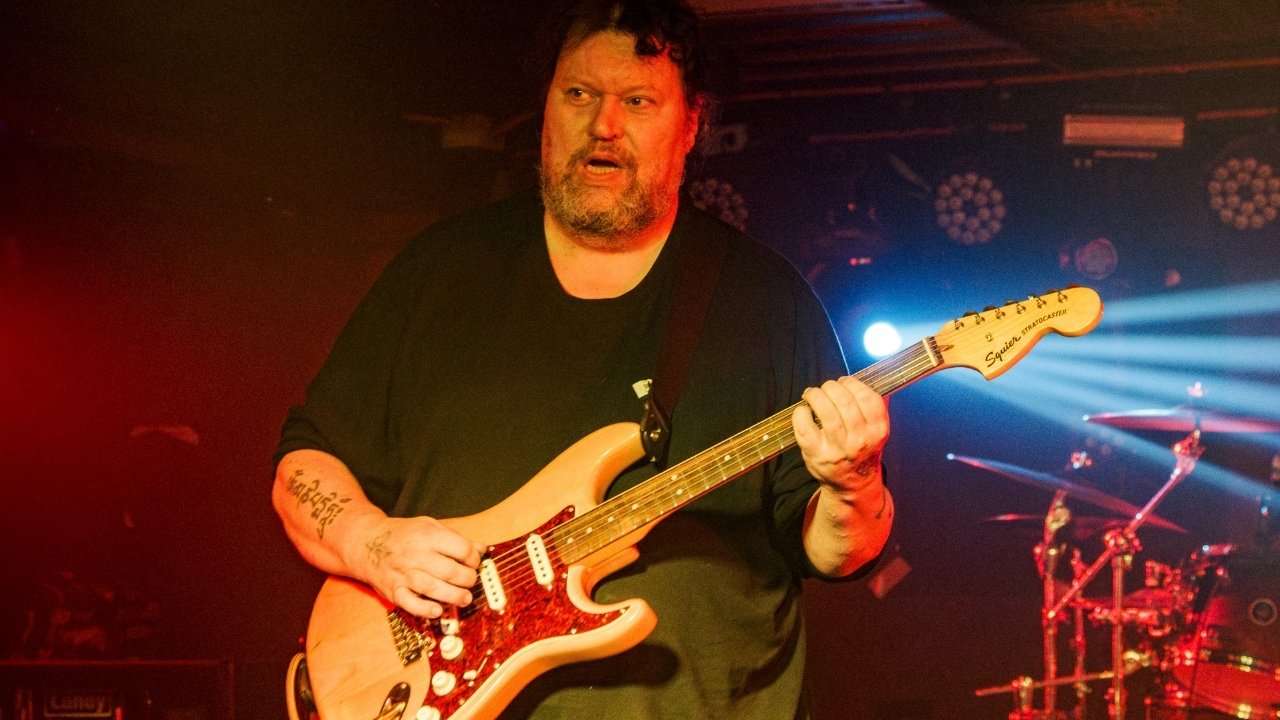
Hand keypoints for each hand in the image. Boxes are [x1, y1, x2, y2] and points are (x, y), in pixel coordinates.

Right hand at [347, 515, 484, 617]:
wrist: (367, 543)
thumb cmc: (403, 534)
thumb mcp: (429, 526)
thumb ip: (456, 538)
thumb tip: (482, 549)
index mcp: (428, 536)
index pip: (461, 549)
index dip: (474, 558)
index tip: (474, 562)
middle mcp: (416, 555)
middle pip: (451, 571)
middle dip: (468, 579)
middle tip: (471, 581)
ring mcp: (404, 574)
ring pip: (434, 588)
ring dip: (454, 596)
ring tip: (465, 598)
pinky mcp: (394, 590)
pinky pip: (410, 604)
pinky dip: (425, 609)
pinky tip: (438, 610)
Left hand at [792, 376, 888, 497]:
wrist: (852, 484)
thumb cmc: (862, 451)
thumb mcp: (876, 432)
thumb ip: (875, 408)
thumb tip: (868, 378)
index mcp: (878, 431)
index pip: (869, 398)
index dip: (853, 384)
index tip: (844, 382)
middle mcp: (860, 441)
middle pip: (845, 401)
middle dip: (832, 387)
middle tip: (826, 388)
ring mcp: (838, 448)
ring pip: (826, 411)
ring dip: (815, 395)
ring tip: (812, 394)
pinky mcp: (817, 454)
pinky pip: (805, 426)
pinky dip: (801, 413)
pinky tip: (803, 411)